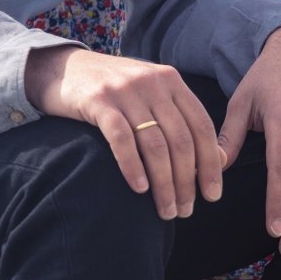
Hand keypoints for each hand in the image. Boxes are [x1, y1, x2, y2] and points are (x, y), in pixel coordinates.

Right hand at [25, 46, 224, 220]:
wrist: (62, 68)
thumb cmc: (111, 91)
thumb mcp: (149, 96)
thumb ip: (180, 120)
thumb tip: (219, 160)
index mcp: (171, 80)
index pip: (202, 126)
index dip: (211, 164)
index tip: (212, 195)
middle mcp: (152, 82)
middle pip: (180, 140)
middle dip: (187, 181)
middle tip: (185, 210)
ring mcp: (125, 90)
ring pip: (155, 144)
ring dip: (164, 183)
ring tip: (165, 210)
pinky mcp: (98, 100)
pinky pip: (122, 139)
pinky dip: (133, 167)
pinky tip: (139, 189)